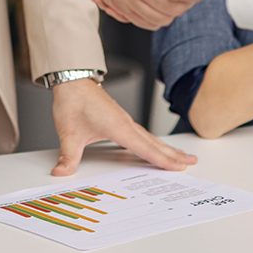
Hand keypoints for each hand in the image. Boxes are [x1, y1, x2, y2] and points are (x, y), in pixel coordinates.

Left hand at [50, 78, 196, 176]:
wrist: (72, 80)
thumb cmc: (73, 102)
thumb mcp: (69, 132)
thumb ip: (68, 155)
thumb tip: (60, 172)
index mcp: (118, 127)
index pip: (145, 148)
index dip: (162, 160)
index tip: (179, 167)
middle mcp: (125, 123)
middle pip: (154, 142)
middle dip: (174, 154)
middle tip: (192, 162)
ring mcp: (124, 120)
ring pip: (150, 137)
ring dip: (166, 148)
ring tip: (182, 156)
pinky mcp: (120, 118)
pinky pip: (142, 133)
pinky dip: (154, 142)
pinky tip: (156, 147)